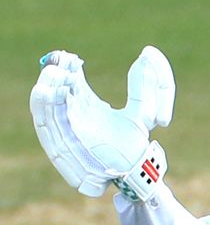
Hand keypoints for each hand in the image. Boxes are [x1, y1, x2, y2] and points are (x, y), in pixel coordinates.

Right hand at [30, 46, 174, 198]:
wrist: (134, 172)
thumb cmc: (135, 144)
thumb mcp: (143, 110)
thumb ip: (145, 85)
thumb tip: (147, 52)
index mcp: (86, 106)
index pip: (69, 82)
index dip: (66, 67)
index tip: (69, 55)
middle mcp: (71, 119)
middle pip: (54, 94)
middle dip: (54, 78)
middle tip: (61, 63)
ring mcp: (65, 135)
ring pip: (48, 110)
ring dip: (48, 92)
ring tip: (55, 75)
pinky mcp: (64, 152)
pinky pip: (50, 131)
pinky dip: (49, 112)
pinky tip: (57, 95)